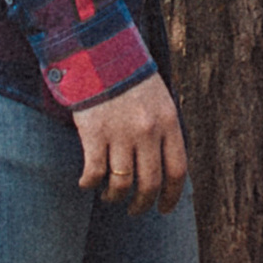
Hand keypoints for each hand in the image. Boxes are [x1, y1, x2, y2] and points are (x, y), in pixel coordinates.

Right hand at [73, 76, 187, 214]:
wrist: (101, 52)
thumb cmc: (131, 78)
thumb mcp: (160, 100)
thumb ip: (166, 131)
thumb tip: (168, 168)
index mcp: (168, 122)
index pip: (176, 172)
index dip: (171, 197)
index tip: (164, 209)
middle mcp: (147, 131)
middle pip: (149, 184)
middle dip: (142, 204)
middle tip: (135, 211)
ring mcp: (120, 133)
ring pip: (121, 184)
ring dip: (114, 197)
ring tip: (109, 196)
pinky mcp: (94, 133)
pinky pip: (94, 172)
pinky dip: (89, 183)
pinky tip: (86, 183)